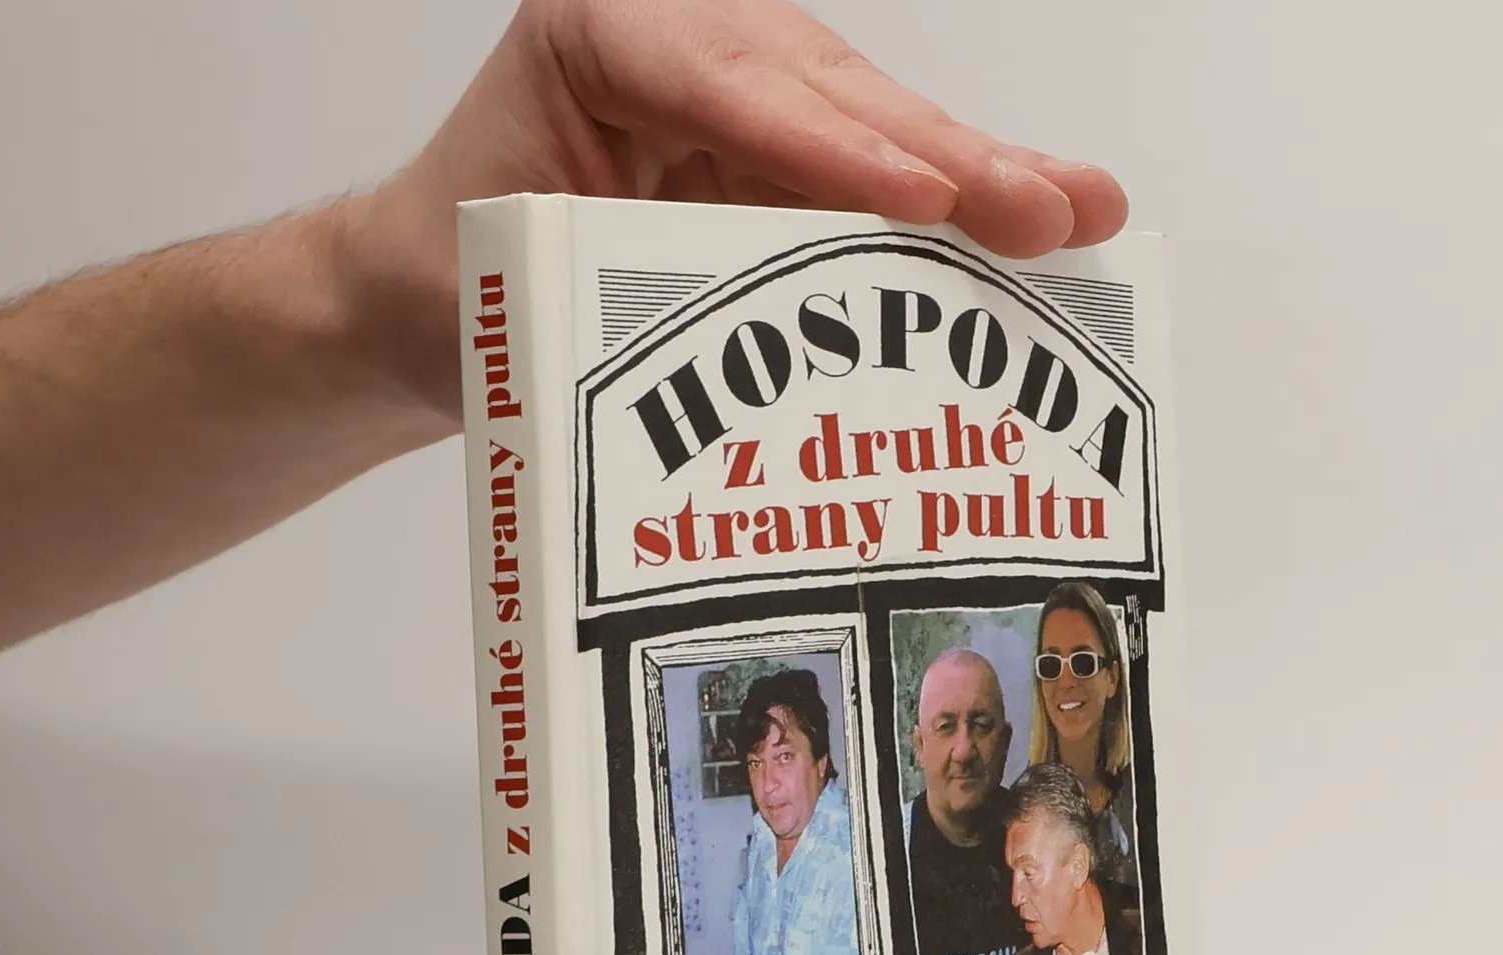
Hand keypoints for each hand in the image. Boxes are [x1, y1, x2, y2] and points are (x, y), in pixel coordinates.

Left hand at [341, 0, 1129, 415]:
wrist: (421, 294)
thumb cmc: (449, 280)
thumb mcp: (502, 285)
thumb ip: (599, 296)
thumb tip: (716, 372)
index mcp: (602, 35)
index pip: (730, 87)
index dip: (835, 148)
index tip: (921, 197)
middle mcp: (686, 41)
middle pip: (832, 95)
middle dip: (945, 157)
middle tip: (1044, 209)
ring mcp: (746, 94)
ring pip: (875, 128)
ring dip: (980, 177)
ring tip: (1081, 211)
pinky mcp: (780, 157)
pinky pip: (876, 177)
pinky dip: (956, 211)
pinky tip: (1048, 222)